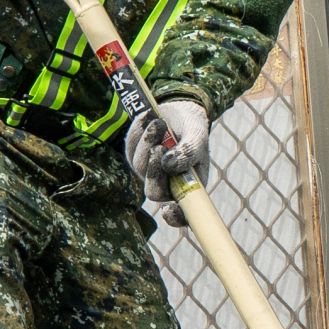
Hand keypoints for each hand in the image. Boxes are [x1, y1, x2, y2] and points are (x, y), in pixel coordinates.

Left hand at [123, 98, 209, 228]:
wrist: (178, 111)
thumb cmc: (192, 129)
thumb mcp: (197, 137)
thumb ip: (188, 152)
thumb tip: (168, 165)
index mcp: (189, 186)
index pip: (183, 213)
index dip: (177, 217)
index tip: (170, 211)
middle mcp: (168, 184)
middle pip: (154, 192)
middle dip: (154, 171)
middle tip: (159, 147)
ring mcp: (149, 173)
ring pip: (140, 167)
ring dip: (148, 143)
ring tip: (160, 123)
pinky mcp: (134, 158)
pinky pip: (131, 149)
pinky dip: (140, 133)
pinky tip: (150, 121)